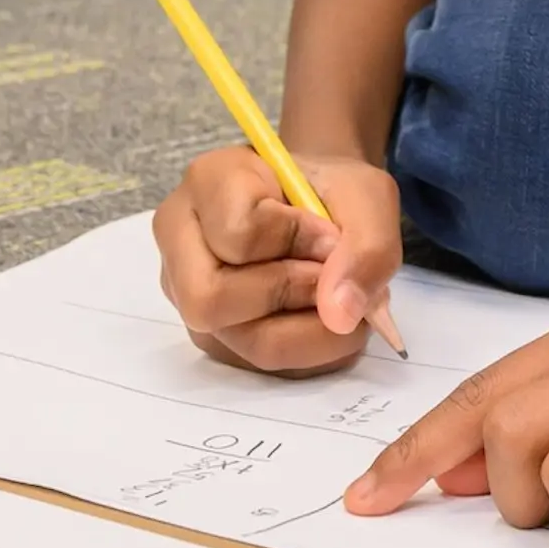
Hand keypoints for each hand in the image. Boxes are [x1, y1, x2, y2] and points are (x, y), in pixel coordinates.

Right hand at [151, 145, 402, 375]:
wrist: (322, 204)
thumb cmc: (332, 191)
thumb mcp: (368, 195)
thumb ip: (367, 245)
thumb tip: (341, 314)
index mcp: (208, 182)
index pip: (239, 232)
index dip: (298, 239)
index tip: (329, 232)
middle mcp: (181, 244)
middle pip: (211, 301)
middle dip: (290, 293)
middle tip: (331, 275)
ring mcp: (188, 297)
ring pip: (242, 341)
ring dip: (310, 328)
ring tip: (336, 296)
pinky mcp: (213, 338)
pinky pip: (262, 365)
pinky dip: (310, 348)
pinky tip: (324, 315)